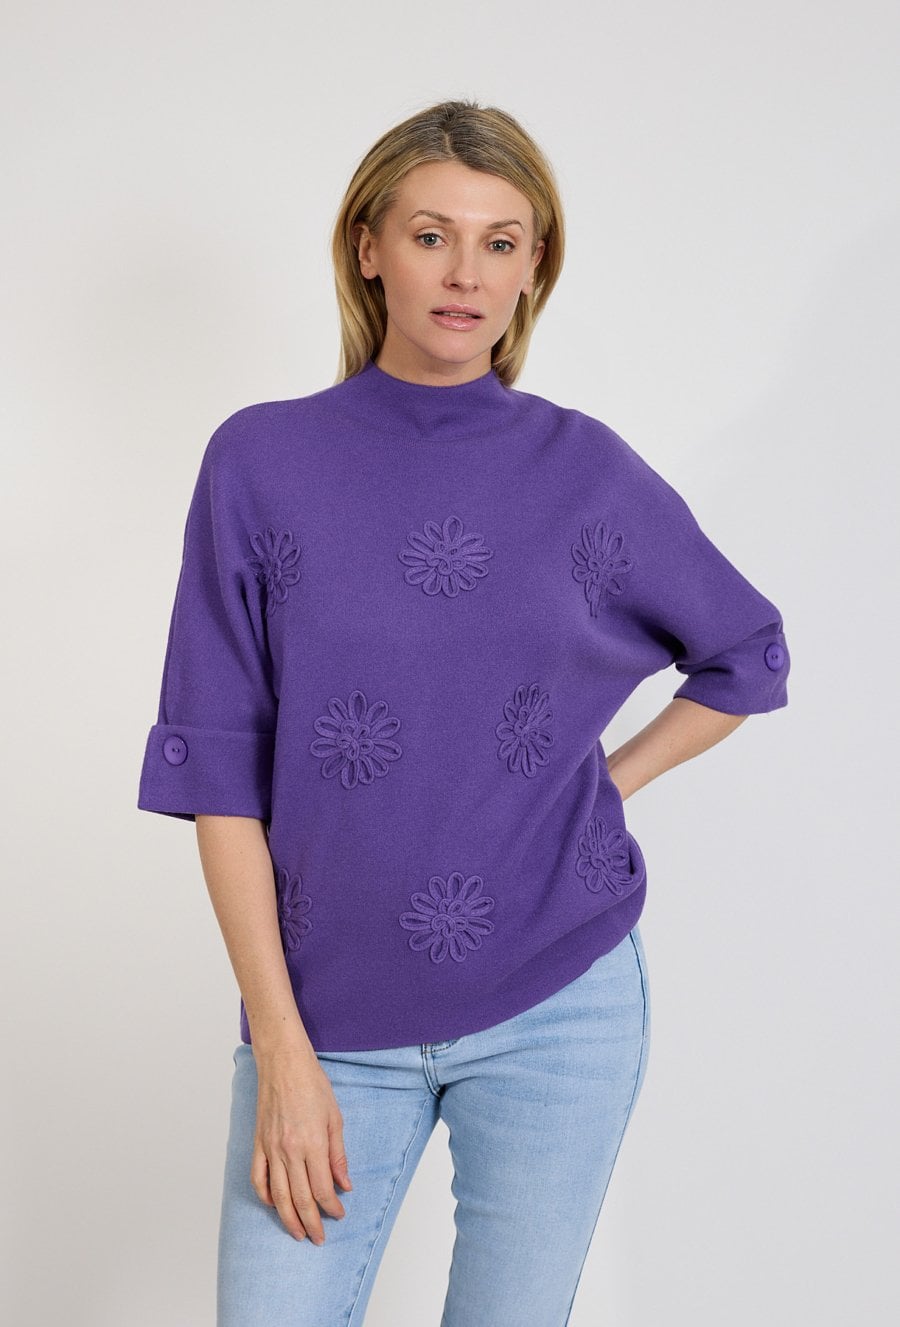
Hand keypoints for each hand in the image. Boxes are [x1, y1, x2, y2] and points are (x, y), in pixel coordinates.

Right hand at [250, 1049, 352, 1243]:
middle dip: (312, 1223)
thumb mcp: (335, 1117)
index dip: (332, 1206)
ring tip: (297, 1233)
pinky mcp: (258, 1144)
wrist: (283, 1063)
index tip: (339, 1214)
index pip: (323, 1188)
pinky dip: (265, 1196)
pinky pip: (258, 1178)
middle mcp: (289, 1150)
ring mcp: (270, 1148)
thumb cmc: (312, 1084)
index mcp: (312, 1143)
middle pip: (300, 1198)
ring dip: (288, 1218)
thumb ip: (338, 1154)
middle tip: (319, 1238)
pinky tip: (274, 1206)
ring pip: (278, 1195)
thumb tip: (345, 1183)